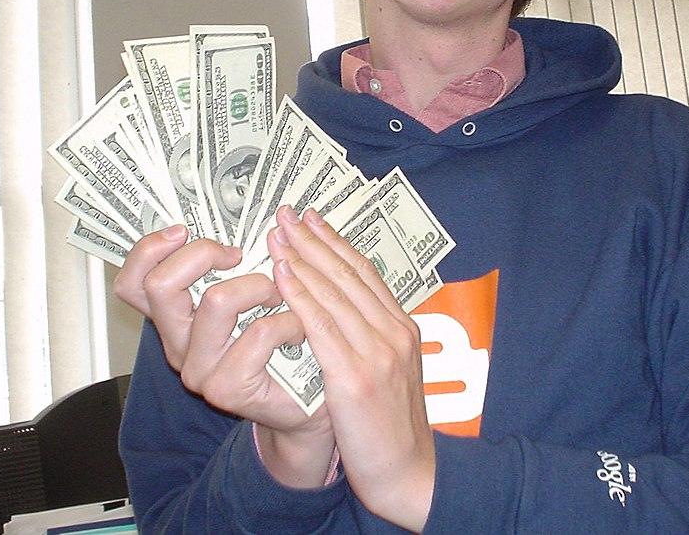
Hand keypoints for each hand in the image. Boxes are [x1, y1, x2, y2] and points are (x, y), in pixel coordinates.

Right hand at [114, 226, 334, 486]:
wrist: (308, 403)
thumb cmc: (282, 341)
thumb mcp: (252, 296)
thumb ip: (236, 266)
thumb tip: (250, 219)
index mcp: (175, 317)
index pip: (132, 283)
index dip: (149, 250)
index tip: (183, 230)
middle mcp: (177, 343)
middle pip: (161, 285)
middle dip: (203, 254)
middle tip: (237, 254)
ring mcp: (198, 368)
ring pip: (216, 300)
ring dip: (259, 285)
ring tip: (280, 294)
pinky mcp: (226, 388)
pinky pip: (259, 332)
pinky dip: (288, 320)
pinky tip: (300, 328)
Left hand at [268, 206, 434, 530]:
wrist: (411, 475)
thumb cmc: (395, 429)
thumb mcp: (394, 373)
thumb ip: (374, 338)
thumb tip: (346, 310)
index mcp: (403, 328)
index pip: (365, 273)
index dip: (335, 243)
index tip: (311, 219)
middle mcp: (393, 332)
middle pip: (348, 274)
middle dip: (314, 240)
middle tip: (286, 214)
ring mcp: (376, 353)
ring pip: (333, 293)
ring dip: (302, 259)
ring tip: (277, 235)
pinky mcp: (355, 378)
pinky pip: (321, 327)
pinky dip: (301, 296)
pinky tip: (281, 276)